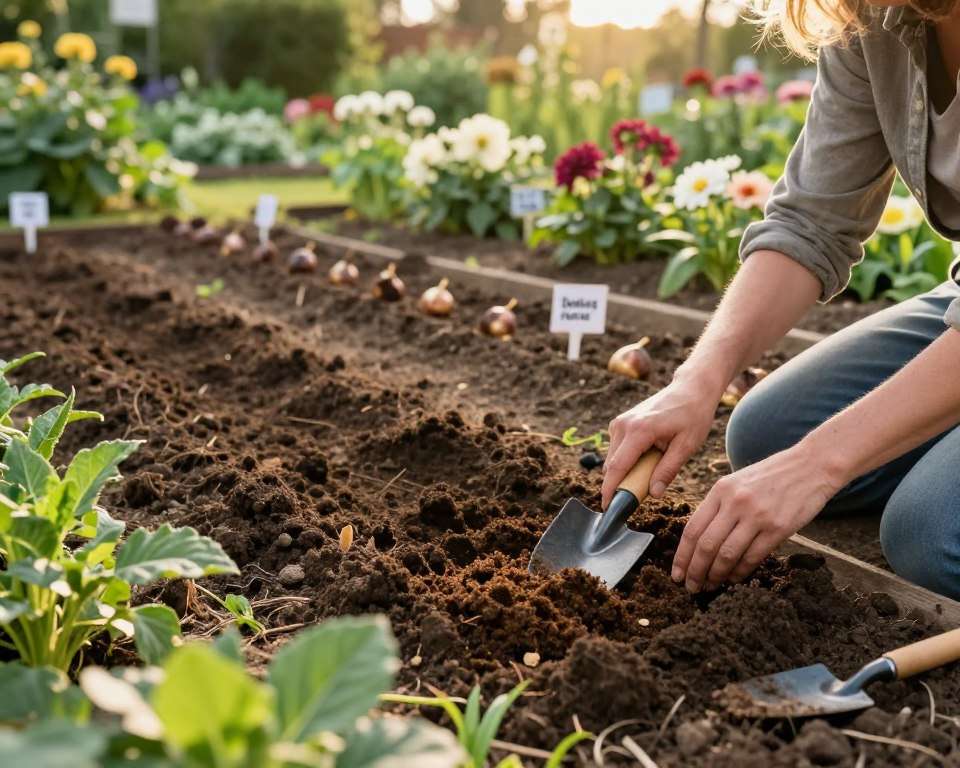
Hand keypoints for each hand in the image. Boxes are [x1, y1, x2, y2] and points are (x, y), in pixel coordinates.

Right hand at [602, 378, 719, 508]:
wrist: (690, 389)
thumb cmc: (692, 415)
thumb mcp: (687, 445)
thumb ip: (668, 470)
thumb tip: (653, 493)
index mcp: (639, 431)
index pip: (617, 467)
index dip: (610, 490)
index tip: (607, 507)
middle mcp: (623, 425)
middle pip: (613, 466)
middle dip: (622, 483)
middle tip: (644, 492)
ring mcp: (619, 422)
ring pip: (613, 459)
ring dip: (626, 471)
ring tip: (653, 468)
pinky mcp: (620, 423)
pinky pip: (617, 450)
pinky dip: (627, 460)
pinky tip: (648, 457)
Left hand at [671, 443, 846, 592]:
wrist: (812, 466)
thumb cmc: (772, 476)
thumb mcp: (737, 482)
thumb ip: (719, 506)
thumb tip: (700, 540)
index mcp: (720, 490)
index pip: (692, 529)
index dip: (682, 556)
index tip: (676, 574)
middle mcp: (735, 502)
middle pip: (706, 545)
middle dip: (695, 571)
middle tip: (690, 587)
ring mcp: (757, 515)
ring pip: (727, 555)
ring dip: (715, 575)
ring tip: (710, 586)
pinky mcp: (778, 528)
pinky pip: (752, 557)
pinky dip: (740, 572)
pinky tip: (734, 578)